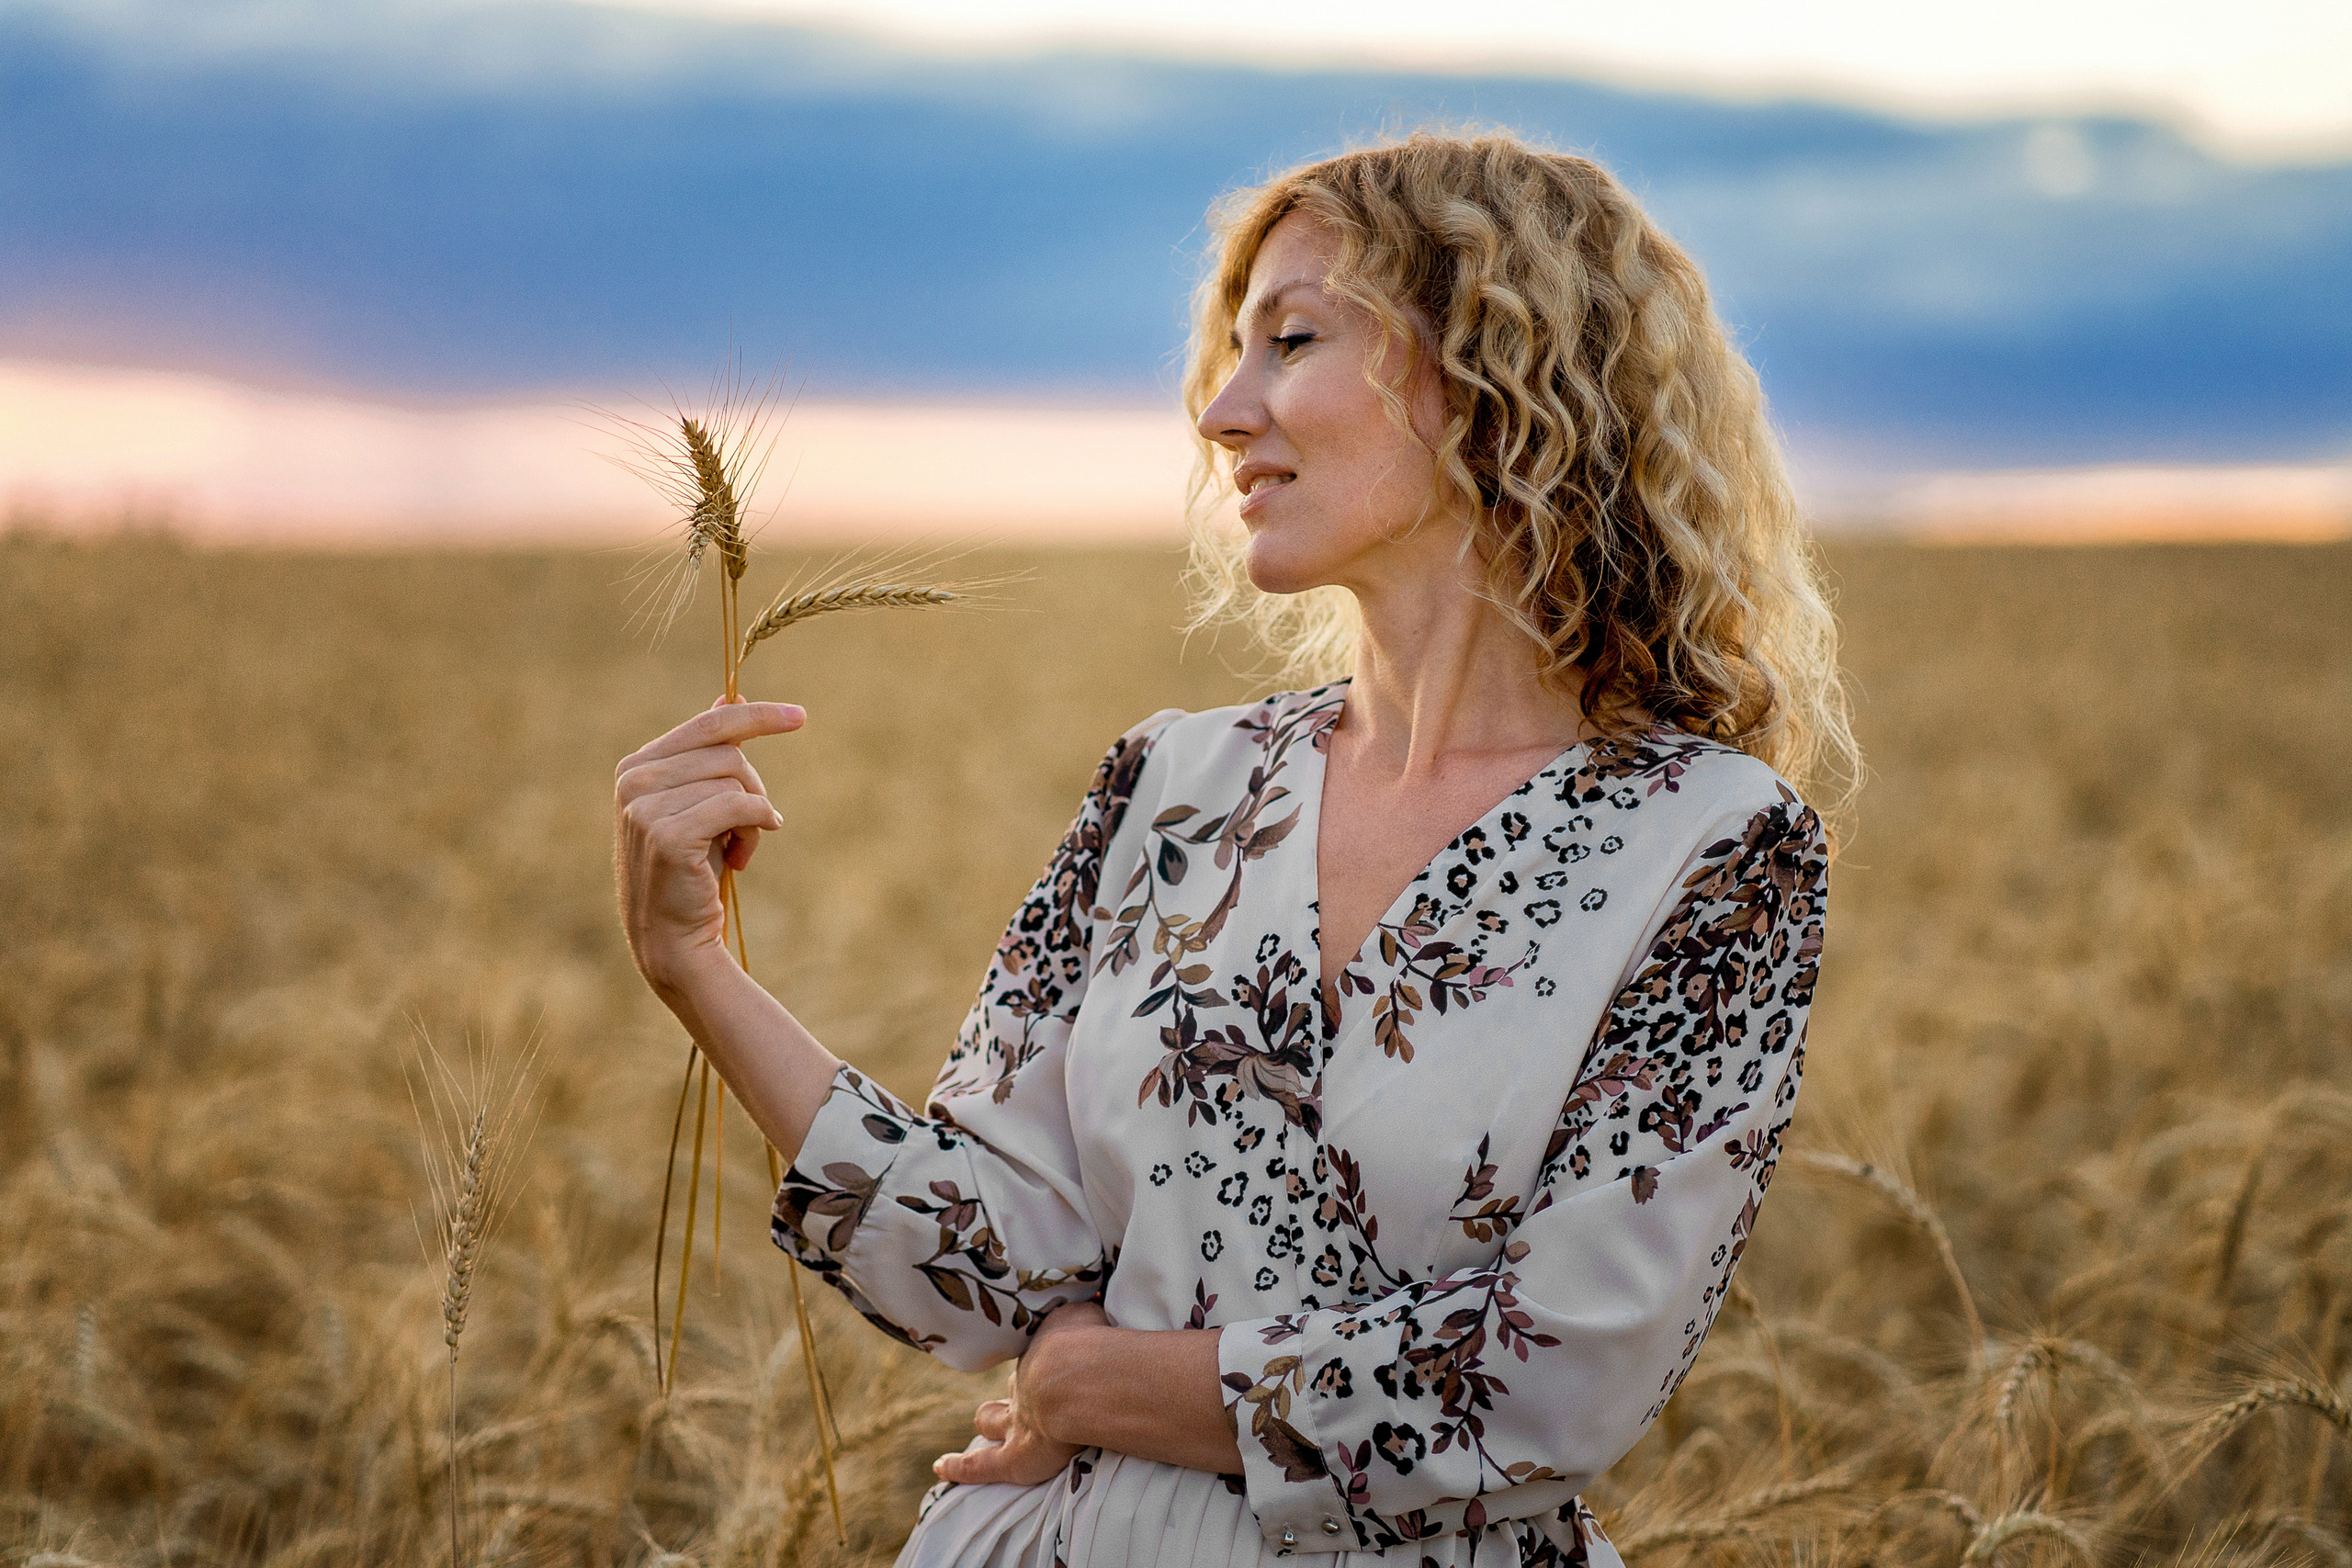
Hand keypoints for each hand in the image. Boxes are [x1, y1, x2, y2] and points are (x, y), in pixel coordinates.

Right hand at [614, 698, 803, 991]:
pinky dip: (756, 826)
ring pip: (736, 780)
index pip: (709, 723)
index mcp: (637, 766)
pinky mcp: (667, 833)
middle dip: (754, 789)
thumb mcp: (699, 804)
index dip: (758, 717)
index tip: (801, 716)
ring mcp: (645, 806)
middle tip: (752, 828)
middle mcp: (634, 780)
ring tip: (739, 850)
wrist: (673, 939)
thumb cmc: (690, 871)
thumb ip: (708, 753)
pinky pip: (738, 806)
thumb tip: (732, 695)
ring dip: (754, 816)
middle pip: (730, 753)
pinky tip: (744, 856)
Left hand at [932, 1301, 1108, 1487]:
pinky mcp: (1017, 1459)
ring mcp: (1018, 1423)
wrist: (1077, 1379)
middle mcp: (1026, 1386)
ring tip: (984, 1422)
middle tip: (1020, 1389)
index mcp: (1044, 1353)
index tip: (1053, 1351)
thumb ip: (1086, 1313)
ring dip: (988, 1420)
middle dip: (1016, 1386)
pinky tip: (940, 1468)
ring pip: (991, 1419)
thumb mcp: (1087, 1313)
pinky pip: (980, 1466)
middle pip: (1012, 1385)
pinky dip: (960, 1467)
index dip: (1046, 1356)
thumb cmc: (1088, 1342)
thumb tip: (1092, 1297)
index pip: (1040, 1354)